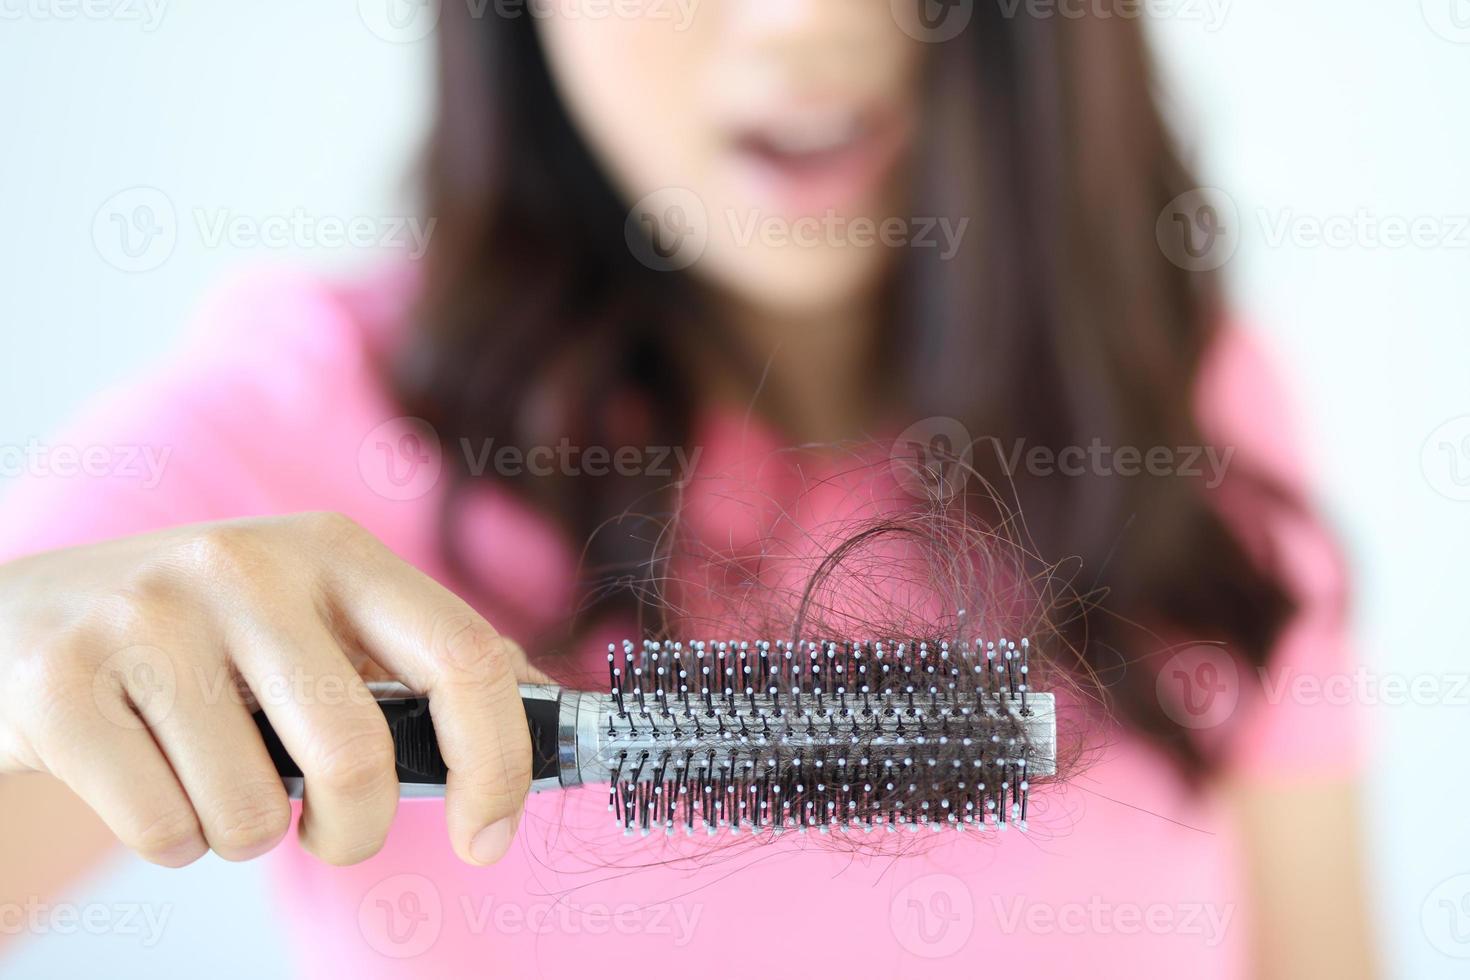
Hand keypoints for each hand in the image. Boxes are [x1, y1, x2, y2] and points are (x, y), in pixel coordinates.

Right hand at [0, 512, 543, 866]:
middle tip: (330, 833)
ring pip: (250, 814)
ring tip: (207, 774)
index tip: (491, 837)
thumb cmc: (202, 642)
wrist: (20, 625)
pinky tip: (141, 773)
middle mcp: (247, 564)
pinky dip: (168, 838)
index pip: (463, 656)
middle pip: (358, 756)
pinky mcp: (59, 679)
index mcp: (335, 550)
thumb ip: (419, 657)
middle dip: (354, 832)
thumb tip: (541, 704)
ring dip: (242, 832)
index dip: (498, 762)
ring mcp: (148, 615)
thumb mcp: (314, 618)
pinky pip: (163, 830)